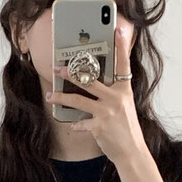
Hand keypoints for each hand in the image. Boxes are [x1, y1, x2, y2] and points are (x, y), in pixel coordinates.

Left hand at [45, 25, 144, 162]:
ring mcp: (107, 111)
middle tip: (57, 69)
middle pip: (90, 79)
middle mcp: (116, 97)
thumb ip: (113, 93)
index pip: (123, 64)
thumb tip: (94, 84)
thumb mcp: (125, 106)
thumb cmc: (126, 128)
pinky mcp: (99, 126)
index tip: (117, 30)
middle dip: (70, 73)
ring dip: (61, 97)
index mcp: (124, 89)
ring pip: (78, 99)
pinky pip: (81, 122)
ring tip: (50, 95)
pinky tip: (72, 124)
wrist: (132, 151)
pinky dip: (75, 124)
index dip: (120, 47)